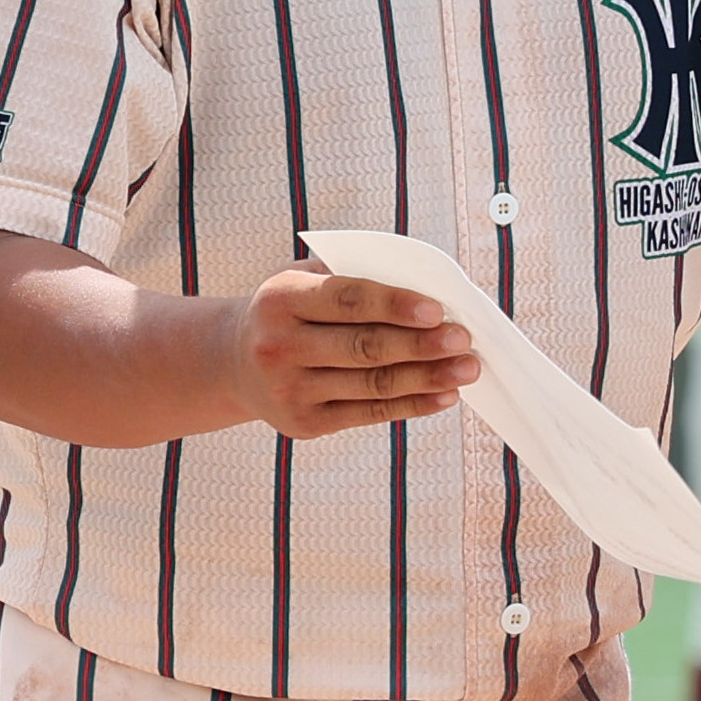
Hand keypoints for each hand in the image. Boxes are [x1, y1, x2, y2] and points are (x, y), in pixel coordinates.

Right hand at [223, 265, 475, 442]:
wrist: (234, 361)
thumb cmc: (289, 311)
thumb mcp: (304, 280)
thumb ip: (353, 276)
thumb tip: (425, 288)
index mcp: (281, 299)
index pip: (346, 300)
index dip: (394, 305)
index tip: (437, 310)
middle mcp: (279, 347)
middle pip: (364, 347)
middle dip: (421, 345)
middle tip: (464, 339)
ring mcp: (289, 390)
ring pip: (372, 385)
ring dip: (427, 377)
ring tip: (467, 368)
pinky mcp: (303, 424)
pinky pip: (369, 413)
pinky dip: (412, 404)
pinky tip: (444, 395)